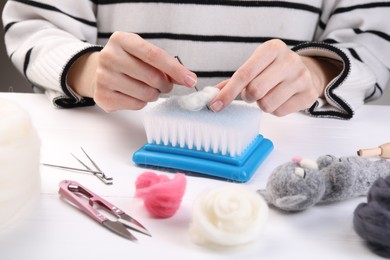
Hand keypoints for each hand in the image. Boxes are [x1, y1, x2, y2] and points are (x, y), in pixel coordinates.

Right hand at [68, 32, 196, 111]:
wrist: (97, 72)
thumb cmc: (128, 62)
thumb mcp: (144, 55)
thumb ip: (166, 65)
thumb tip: (189, 79)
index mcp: (121, 40)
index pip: (154, 55)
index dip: (175, 69)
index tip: (190, 80)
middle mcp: (109, 56)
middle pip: (152, 77)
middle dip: (166, 85)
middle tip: (165, 85)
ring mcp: (103, 77)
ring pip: (146, 93)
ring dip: (154, 94)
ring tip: (149, 88)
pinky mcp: (102, 96)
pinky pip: (136, 104)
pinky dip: (142, 102)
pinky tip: (135, 95)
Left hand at [209, 39, 341, 115]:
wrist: (306, 71)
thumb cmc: (273, 69)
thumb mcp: (256, 66)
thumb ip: (234, 80)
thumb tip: (212, 95)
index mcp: (272, 48)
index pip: (244, 74)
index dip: (228, 92)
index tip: (215, 105)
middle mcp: (289, 60)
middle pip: (255, 91)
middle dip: (248, 96)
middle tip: (252, 93)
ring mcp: (301, 77)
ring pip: (267, 104)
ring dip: (262, 104)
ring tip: (268, 94)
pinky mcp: (308, 95)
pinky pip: (280, 112)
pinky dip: (274, 110)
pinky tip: (280, 99)